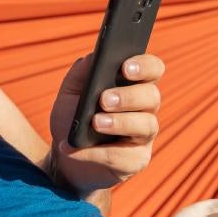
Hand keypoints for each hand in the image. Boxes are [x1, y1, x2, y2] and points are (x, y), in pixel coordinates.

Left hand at [48, 53, 164, 194]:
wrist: (65, 155)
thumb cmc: (73, 118)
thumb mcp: (70, 92)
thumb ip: (81, 72)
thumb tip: (93, 57)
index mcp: (133, 84)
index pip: (152, 69)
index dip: (145, 66)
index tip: (125, 67)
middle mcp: (144, 108)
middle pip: (151, 96)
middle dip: (129, 96)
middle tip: (104, 99)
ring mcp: (143, 135)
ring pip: (146, 125)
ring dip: (120, 123)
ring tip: (95, 123)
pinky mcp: (136, 160)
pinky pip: (124, 156)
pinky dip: (96, 153)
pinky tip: (75, 149)